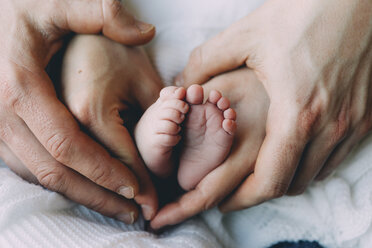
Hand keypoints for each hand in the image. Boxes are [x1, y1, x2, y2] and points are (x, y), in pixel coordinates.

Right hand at [0, 0, 155, 222]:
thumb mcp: (58, 2)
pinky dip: (61, 182)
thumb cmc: (19, 6)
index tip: (139, 189)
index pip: (71, 146)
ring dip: (81, 195)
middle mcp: (4, 113)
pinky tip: (86, 186)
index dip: (106, 172)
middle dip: (99, 195)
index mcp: (23, 87)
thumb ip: (103, 14)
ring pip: (41, 176)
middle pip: (56, 172)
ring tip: (116, 207)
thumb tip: (147, 31)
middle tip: (134, 211)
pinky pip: (28, 167)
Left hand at [156, 0, 371, 224]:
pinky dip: (310, 163)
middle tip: (236, 189)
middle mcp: (329, 126)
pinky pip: (335, 157)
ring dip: (284, 178)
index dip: (243, 198)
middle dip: (259, 192)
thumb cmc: (302, 14)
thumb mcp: (246, 36)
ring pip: (313, 174)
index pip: (270, 179)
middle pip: (291, 184)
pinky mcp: (366, 117)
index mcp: (296, 113)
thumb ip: (205, 63)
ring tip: (260, 169)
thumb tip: (181, 86)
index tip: (222, 203)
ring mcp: (352, 124)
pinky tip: (293, 149)